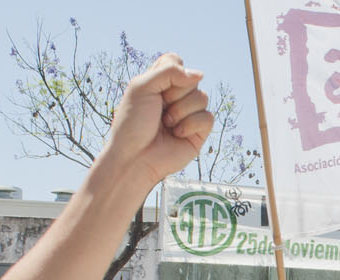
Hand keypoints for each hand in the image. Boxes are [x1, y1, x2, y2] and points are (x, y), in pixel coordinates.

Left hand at [98, 53, 213, 189]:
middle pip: (192, 79)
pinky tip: (177, 135)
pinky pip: (207, 117)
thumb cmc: (132, 124)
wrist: (134, 157)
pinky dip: (190, 125)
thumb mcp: (142, 87)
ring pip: (202, 97)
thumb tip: (200, 74)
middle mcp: (176, 96)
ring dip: (181, 111)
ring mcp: (189, 113)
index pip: (176, 61)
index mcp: (160, 83)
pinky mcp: (199, 132)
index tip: (156, 87)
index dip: (171, 71)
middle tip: (159, 109)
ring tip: (166, 124)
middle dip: (174, 94)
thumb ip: (169, 71)